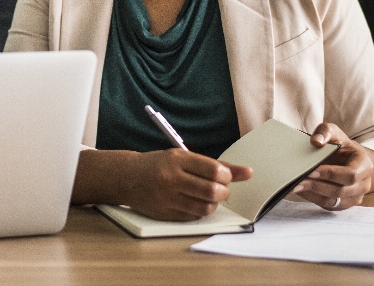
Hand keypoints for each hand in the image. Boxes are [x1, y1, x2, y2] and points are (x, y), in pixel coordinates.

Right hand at [124, 150, 252, 220]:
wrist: (126, 177)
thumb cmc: (158, 165)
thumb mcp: (182, 157)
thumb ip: (215, 166)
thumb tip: (247, 172)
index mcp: (176, 159)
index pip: (214, 170)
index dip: (227, 176)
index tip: (225, 176)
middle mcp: (171, 178)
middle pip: (213, 191)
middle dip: (223, 191)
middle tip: (219, 187)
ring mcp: (168, 198)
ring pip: (206, 207)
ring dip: (213, 203)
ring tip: (206, 195)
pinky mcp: (166, 214)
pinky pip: (195, 216)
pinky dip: (200, 210)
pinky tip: (193, 202)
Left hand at [292, 122, 373, 210]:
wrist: (349, 160)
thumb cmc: (341, 146)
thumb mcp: (334, 133)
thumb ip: (325, 132)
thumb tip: (316, 141)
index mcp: (365, 166)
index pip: (351, 175)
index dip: (331, 174)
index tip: (311, 171)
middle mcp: (364, 184)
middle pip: (341, 191)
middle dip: (318, 186)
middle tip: (298, 180)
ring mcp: (355, 197)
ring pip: (334, 201)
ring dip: (313, 194)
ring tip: (295, 186)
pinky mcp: (344, 204)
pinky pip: (328, 206)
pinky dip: (313, 198)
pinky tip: (300, 190)